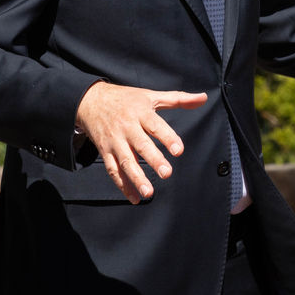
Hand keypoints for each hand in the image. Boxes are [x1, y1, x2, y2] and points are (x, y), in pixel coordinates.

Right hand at [75, 81, 207, 203]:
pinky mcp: (105, 151)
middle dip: (153, 160)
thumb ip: (178, 99)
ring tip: (149, 192)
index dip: (168, 137)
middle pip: (141, 145)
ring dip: (136, 178)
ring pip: (125, 161)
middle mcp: (127, 127)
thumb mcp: (151, 96)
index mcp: (141, 112)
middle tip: (167, 173)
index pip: (156, 126)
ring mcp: (115, 141)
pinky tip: (135, 198)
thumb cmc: (126, 99)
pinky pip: (113, 171)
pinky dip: (123, 186)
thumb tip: (203, 98)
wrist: (90, 101)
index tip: (179, 150)